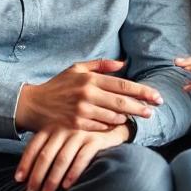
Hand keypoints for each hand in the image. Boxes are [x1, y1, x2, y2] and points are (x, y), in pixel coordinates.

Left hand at [14, 124, 129, 190]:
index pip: (34, 145)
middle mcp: (64, 127)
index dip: (25, 163)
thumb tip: (28, 167)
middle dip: (36, 177)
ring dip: (52, 180)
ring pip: (61, 160)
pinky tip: (66, 186)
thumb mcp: (63, 129)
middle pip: (46, 156)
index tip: (18, 179)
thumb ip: (48, 142)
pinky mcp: (95, 139)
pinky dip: (72, 174)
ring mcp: (80, 133)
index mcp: (53, 125)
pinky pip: (81, 159)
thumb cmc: (82, 129)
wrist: (111, 119)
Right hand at [16, 59, 162, 131]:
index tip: (157, 97)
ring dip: (126, 118)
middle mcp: (87, 94)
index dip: (143, 92)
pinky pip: (100, 127)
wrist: (33, 105)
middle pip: (122, 103)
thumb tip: (123, 63)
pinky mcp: (76, 125)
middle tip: (153, 111)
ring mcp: (82, 111)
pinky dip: (110, 126)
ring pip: (113, 117)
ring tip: (135, 118)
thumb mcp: (76, 69)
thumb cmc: (58, 85)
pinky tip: (116, 125)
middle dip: (141, 107)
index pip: (123, 85)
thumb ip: (100, 65)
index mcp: (90, 79)